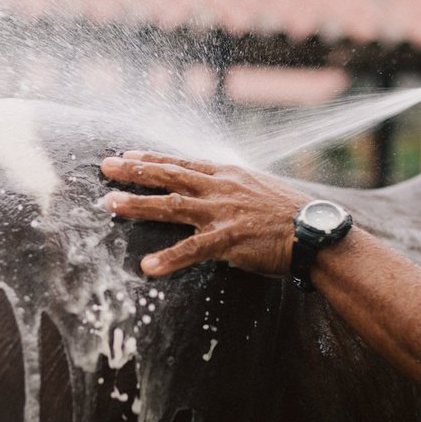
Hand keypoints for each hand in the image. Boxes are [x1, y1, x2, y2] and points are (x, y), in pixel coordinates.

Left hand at [100, 152, 307, 277]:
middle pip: (170, 175)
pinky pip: (192, 249)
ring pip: (173, 205)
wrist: (315, 232)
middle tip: (105, 167)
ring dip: (139, 204)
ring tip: (111, 205)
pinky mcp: (229, 240)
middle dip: (134, 171)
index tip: (127, 155)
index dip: (152, 159)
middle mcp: (220, 188)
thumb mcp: (258, 189)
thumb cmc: (289, 214)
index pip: (182, 163)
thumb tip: (215, 188)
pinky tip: (147, 267)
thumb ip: (232, 188)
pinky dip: (168, 258)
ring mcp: (222, 212)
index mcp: (227, 175)